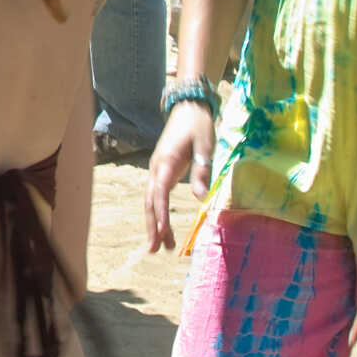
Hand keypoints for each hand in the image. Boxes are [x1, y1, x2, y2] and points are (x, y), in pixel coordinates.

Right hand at [143, 100, 217, 251]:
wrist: (188, 107)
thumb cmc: (199, 125)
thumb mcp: (205, 146)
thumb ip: (201, 171)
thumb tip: (200, 198)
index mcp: (166, 162)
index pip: (159, 193)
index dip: (160, 214)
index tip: (161, 233)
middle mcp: (157, 167)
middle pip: (150, 201)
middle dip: (152, 226)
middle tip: (154, 249)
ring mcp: (157, 168)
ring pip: (150, 200)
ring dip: (153, 222)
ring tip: (160, 246)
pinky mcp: (161, 169)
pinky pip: (156, 194)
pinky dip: (157, 212)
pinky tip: (163, 226)